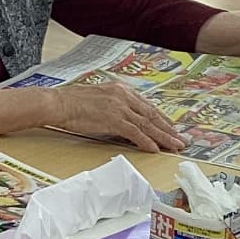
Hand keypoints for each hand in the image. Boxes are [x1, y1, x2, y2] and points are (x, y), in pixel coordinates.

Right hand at [50, 78, 184, 153]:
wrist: (58, 103)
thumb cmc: (72, 102)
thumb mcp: (98, 99)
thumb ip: (114, 106)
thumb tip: (124, 122)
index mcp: (120, 90)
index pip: (146, 106)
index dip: (161, 118)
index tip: (171, 127)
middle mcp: (123, 96)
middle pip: (152, 115)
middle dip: (168, 129)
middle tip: (181, 139)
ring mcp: (119, 107)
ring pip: (148, 124)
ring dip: (164, 137)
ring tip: (175, 146)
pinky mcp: (113, 119)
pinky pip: (135, 132)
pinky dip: (147, 141)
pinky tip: (156, 149)